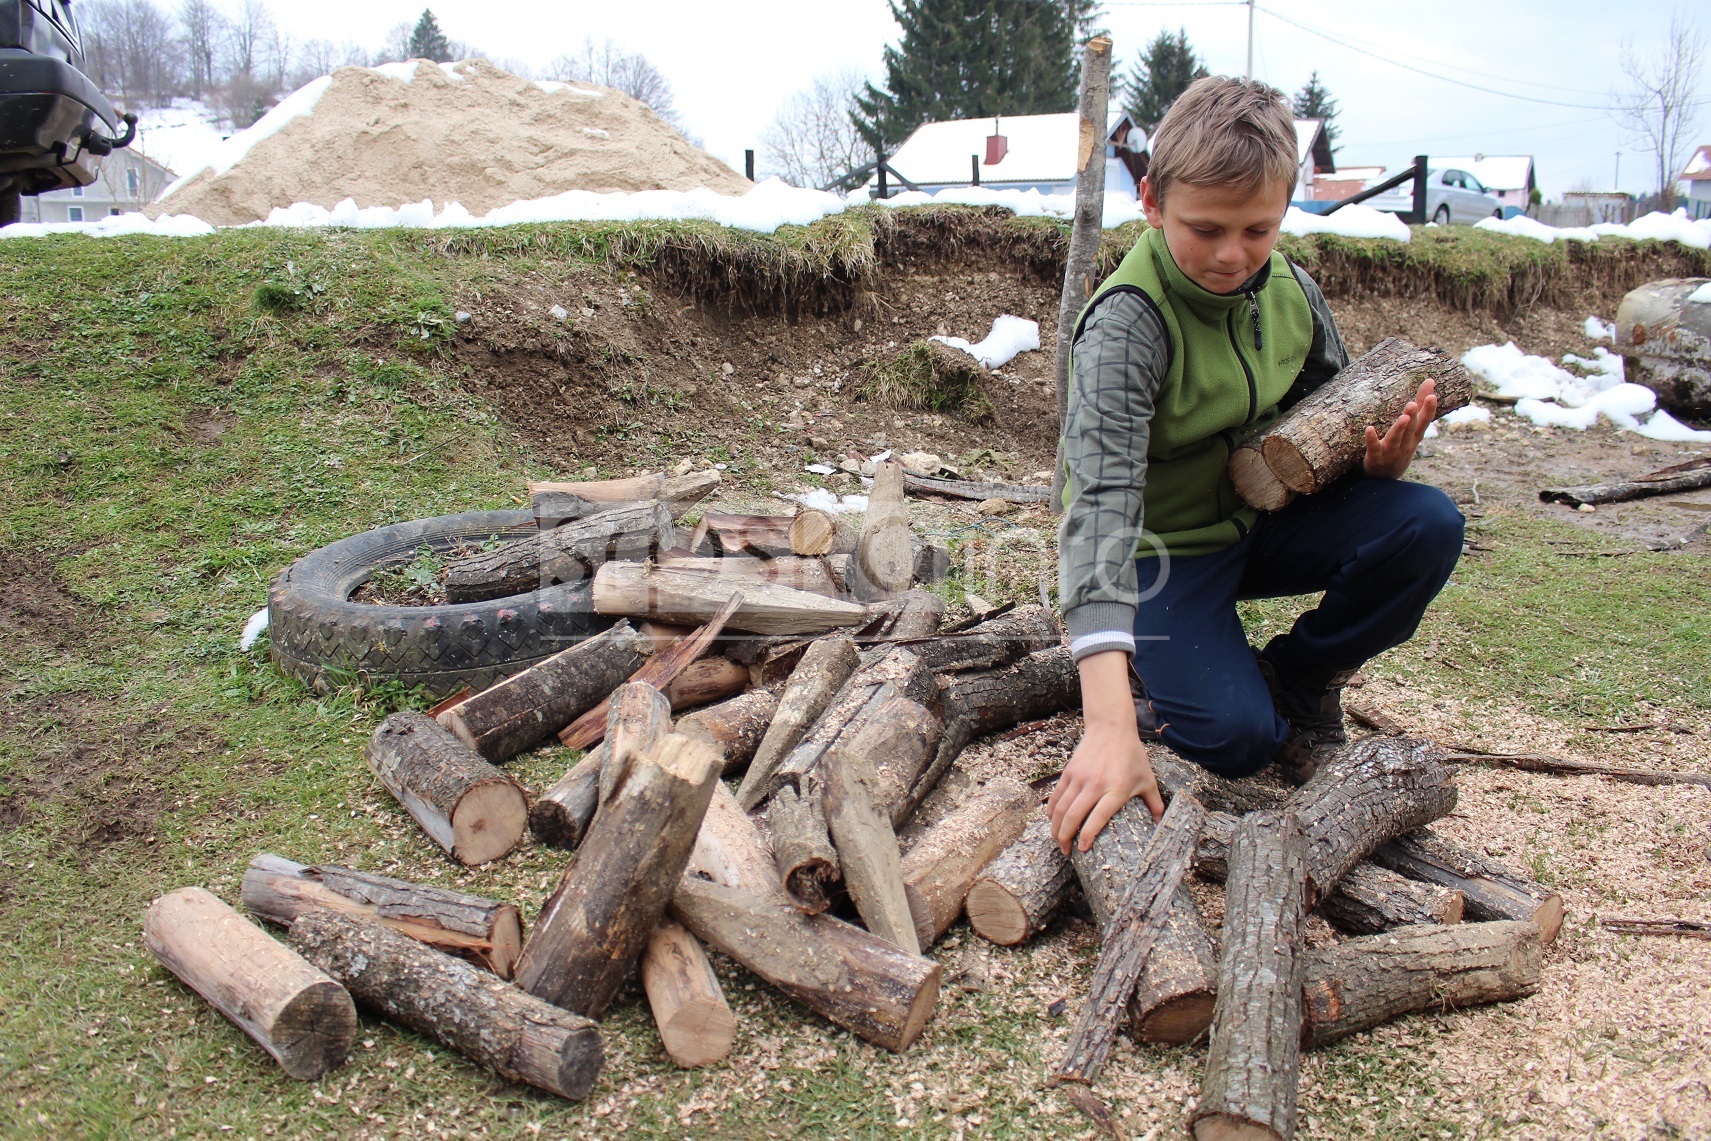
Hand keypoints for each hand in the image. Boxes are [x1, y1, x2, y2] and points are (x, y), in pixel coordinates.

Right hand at [1048, 650, 1164, 853]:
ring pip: (1061, 807)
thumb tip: (1161, 826)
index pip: (1097, 817)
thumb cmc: (1132, 755)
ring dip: (1056, 827)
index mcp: (1116, 789)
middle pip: (1073, 816)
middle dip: (1066, 838)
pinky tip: (1052, 821)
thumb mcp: (1147, 779)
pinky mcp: (1069, 771)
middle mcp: (1095, 784)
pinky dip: (1052, 811)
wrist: (1111, 728)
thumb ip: (1155, 804)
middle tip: (1067, 852)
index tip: (1083, 849)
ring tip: (1058, 841)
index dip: (1087, 835)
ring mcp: (1079, 777)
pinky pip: (1056, 795)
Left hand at [1363, 378, 1438, 478]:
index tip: (1433, 395)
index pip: (1425, 421)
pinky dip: (1371, 439)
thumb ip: (1420, 407)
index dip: (1429, 409)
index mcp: (1414, 437)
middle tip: (1413, 404)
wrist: (1385, 479)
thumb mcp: (1413, 431)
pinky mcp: (1375, 457)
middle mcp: (1405, 444)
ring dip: (1400, 428)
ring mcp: (1391, 451)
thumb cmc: (1401, 449)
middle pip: (1411, 429)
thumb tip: (1430, 381)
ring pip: (1396, 438)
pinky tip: (1369, 429)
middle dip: (1414, 416)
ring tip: (1404, 416)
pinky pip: (1373, 447)